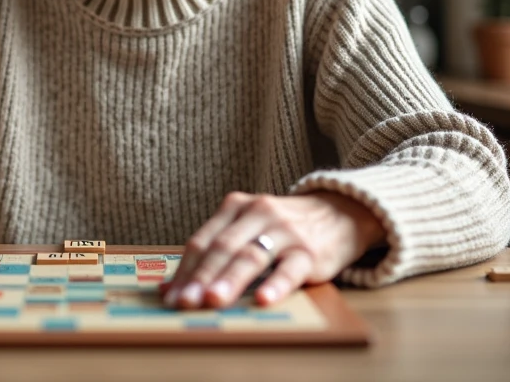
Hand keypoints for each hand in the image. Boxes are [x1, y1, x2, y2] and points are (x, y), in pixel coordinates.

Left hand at [162, 191, 384, 309]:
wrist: (339, 213)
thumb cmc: (282, 228)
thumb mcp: (247, 228)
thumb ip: (215, 252)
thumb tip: (173, 288)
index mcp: (235, 207)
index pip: (203, 240)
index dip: (185, 269)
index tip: (170, 296)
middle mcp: (258, 213)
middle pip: (223, 247)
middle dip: (201, 277)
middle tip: (185, 302)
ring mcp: (284, 231)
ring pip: (252, 256)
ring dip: (230, 280)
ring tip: (213, 301)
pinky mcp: (309, 251)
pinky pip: (290, 269)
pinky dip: (275, 285)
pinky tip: (262, 299)